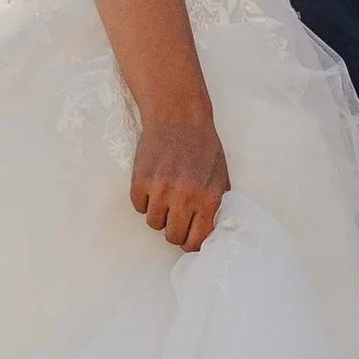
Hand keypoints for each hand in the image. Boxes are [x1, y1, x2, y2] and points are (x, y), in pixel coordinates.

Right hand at [130, 106, 229, 251]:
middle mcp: (185, 197)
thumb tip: (207, 233)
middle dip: (174, 229)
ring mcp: (161, 189)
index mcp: (208, 198)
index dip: (190, 242)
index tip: (187, 237)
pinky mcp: (141, 180)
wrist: (178, 115)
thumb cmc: (203, 146)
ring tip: (165, 193)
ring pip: (153, 223)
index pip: (196, 241)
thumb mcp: (220, 176)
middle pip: (172, 236)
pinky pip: (138, 206)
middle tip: (175, 214)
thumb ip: (215, 205)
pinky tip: (153, 182)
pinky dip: (144, 199)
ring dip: (159, 213)